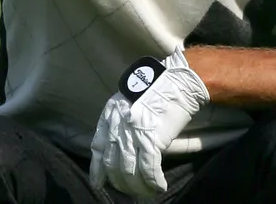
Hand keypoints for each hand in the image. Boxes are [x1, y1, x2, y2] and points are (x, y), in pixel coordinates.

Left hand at [89, 47, 209, 196]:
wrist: (178, 82)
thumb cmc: (158, 90)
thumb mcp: (130, 103)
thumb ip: (122, 123)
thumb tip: (121, 148)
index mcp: (110, 115)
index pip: (98, 148)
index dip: (98, 170)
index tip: (99, 183)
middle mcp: (118, 126)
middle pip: (113, 164)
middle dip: (120, 182)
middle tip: (129, 190)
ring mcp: (134, 134)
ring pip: (129, 171)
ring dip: (137, 187)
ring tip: (145, 192)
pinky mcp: (152, 140)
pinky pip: (149, 170)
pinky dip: (153, 182)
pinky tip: (158, 187)